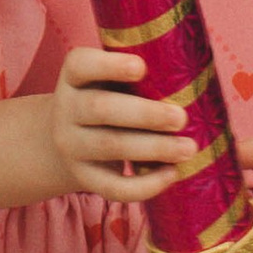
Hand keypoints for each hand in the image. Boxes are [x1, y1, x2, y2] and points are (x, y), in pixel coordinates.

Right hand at [43, 45, 197, 204]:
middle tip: (181, 118)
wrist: (63, 144)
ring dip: (154, 148)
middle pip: (100, 108)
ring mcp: (72, 147)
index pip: (80, 65)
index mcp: (73, 78)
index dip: (109, 65)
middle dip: (145, 114)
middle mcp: (66, 110)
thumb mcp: (104, 83)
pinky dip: (145, 184)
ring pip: (110, 146)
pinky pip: (113, 187)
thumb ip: (133, 78)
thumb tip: (189, 79)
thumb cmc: (104, 101)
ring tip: (189, 147)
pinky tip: (171, 174)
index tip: (141, 67)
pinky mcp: (85, 178)